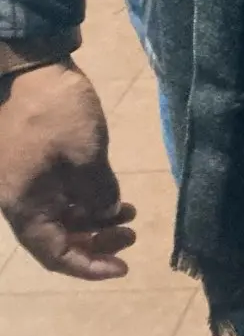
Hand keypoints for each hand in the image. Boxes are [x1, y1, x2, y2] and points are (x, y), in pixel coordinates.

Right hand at [0, 62, 134, 279]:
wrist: (33, 67)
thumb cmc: (57, 114)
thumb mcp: (88, 159)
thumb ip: (100, 196)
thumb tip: (106, 214)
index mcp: (24, 206)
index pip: (54, 255)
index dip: (89, 267)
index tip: (123, 268)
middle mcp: (19, 201)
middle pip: (57, 240)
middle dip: (96, 243)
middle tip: (132, 235)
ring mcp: (26, 182)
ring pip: (60, 218)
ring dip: (94, 221)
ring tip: (130, 214)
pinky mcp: (34, 165)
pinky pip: (59, 197)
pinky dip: (86, 201)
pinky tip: (114, 195)